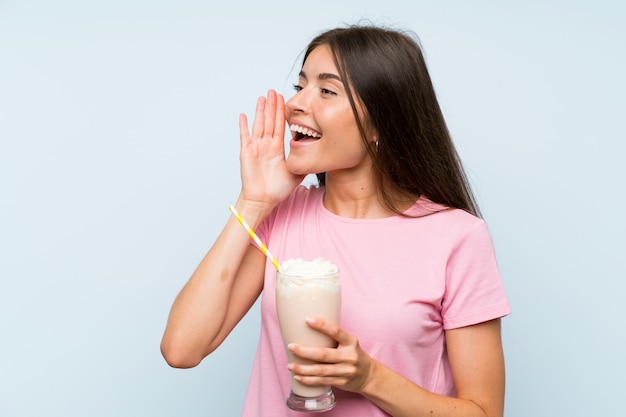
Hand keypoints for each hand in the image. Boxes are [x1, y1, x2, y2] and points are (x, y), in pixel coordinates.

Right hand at [238, 90, 304, 210]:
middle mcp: (266, 146)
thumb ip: (305, 163)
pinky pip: (245, 137)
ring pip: (259, 125)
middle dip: (272, 106)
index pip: (280, 126)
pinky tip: (244, 115)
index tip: (284, 100)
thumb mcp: (296, 174)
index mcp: (277, 148)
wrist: (263, 200)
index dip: (282, 113)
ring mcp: (256, 148)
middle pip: (270, 121)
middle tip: (274, 91)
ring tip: (262, 98)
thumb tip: (319, 157)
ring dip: (260, 111)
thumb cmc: (277, 190)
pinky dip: (244, 126)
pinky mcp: (247, 153)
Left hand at [286, 317, 374, 393]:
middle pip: (323, 354)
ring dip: (303, 368)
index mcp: (351, 341)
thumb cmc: (352, 354)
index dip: (322, 325)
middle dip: (304, 351)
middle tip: (291, 347)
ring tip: (290, 365)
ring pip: (320, 370)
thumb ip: (333, 337)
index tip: (307, 319)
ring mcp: (346, 371)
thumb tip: (307, 328)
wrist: (368, 375)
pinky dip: (308, 380)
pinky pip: (322, 381)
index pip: (336, 331)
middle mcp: (349, 356)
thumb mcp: (349, 342)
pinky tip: (298, 376)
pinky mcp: (342, 382)